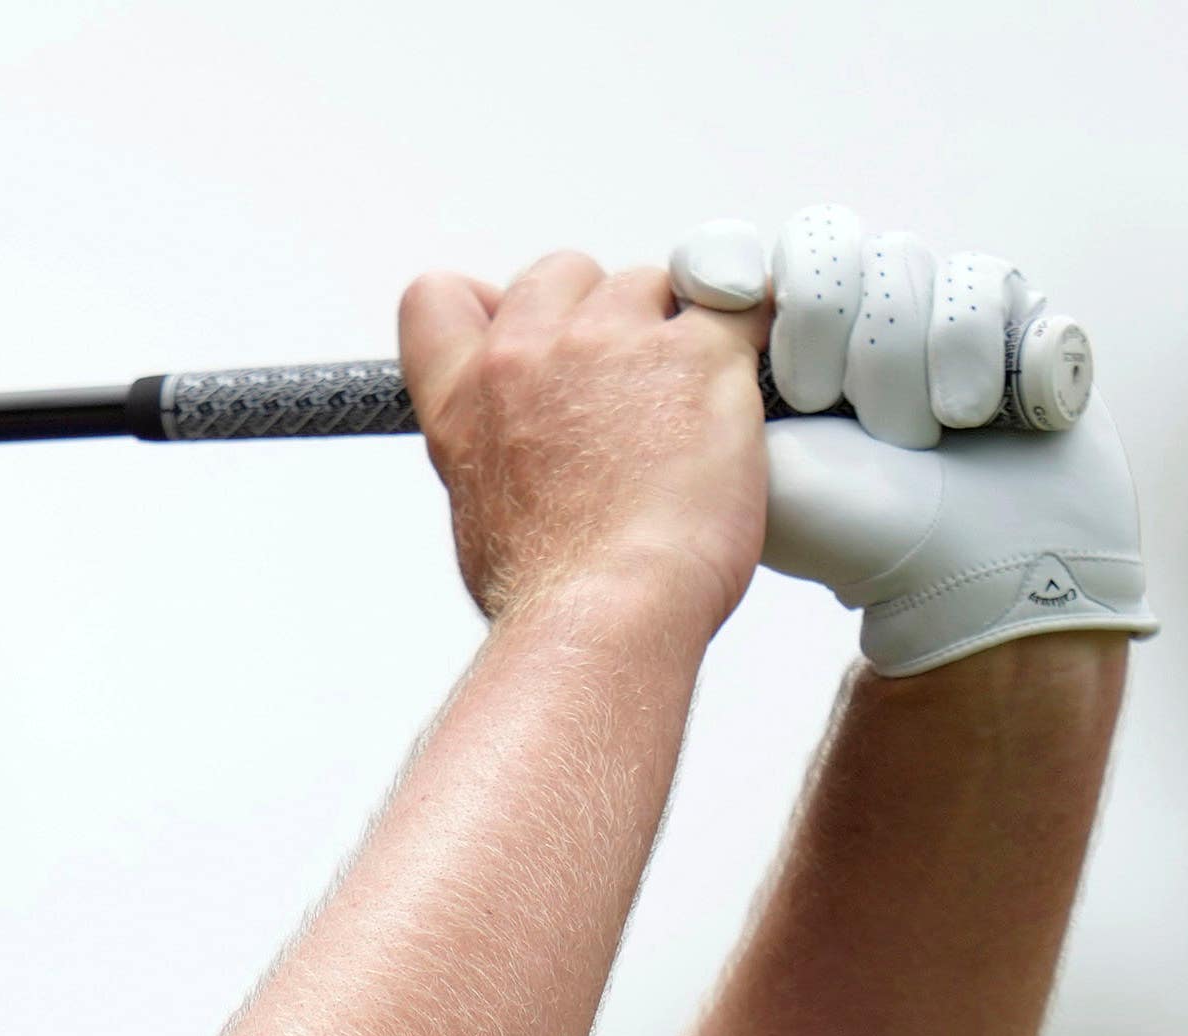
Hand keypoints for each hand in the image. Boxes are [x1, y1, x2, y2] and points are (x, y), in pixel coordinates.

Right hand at [400, 252, 768, 634]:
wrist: (605, 611)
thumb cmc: (549, 585)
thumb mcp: (480, 510)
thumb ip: (495, 444)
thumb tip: (523, 442)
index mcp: (465, 397)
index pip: (440, 298)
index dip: (489, 303)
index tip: (525, 330)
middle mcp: (529, 355)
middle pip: (562, 272)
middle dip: (596, 314)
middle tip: (625, 384)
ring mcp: (613, 344)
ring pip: (649, 284)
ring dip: (671, 330)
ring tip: (687, 408)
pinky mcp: (697, 354)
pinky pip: (738, 304)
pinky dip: (747, 333)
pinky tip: (744, 382)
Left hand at [671, 205, 1155, 675]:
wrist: (967, 579)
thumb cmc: (847, 532)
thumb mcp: (743, 456)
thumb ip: (699, 373)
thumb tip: (682, 291)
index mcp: (768, 343)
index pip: (732, 251)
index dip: (730, 260)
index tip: (724, 294)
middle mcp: (846, 316)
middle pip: (827, 244)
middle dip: (828, 326)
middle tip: (834, 407)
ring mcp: (928, 315)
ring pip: (907, 263)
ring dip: (908, 360)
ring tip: (919, 437)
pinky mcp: (1010, 322)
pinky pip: (993, 285)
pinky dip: (988, 353)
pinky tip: (985, 414)